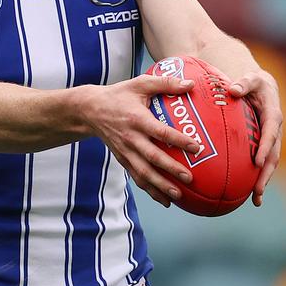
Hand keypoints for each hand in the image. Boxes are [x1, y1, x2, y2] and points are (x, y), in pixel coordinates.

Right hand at [84, 73, 200, 206]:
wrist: (90, 110)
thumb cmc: (119, 95)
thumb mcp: (140, 84)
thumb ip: (165, 83)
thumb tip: (191, 84)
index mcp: (137, 119)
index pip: (160, 132)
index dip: (178, 140)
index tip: (196, 147)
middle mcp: (130, 138)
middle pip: (152, 157)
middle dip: (170, 169)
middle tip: (189, 177)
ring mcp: (125, 151)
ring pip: (143, 172)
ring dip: (160, 186)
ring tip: (178, 196)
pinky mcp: (122, 159)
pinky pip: (137, 177)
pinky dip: (150, 190)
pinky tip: (166, 201)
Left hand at [229, 70, 282, 206]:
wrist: (260, 86)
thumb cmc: (253, 81)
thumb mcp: (251, 78)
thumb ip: (244, 83)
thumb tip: (233, 89)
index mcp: (273, 115)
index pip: (271, 133)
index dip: (266, 147)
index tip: (258, 161)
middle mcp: (275, 131)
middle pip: (274, 155)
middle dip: (266, 173)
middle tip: (257, 190)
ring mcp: (271, 140)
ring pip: (270, 163)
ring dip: (263, 181)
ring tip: (255, 199)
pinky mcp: (264, 145)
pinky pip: (261, 162)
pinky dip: (256, 177)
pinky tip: (247, 193)